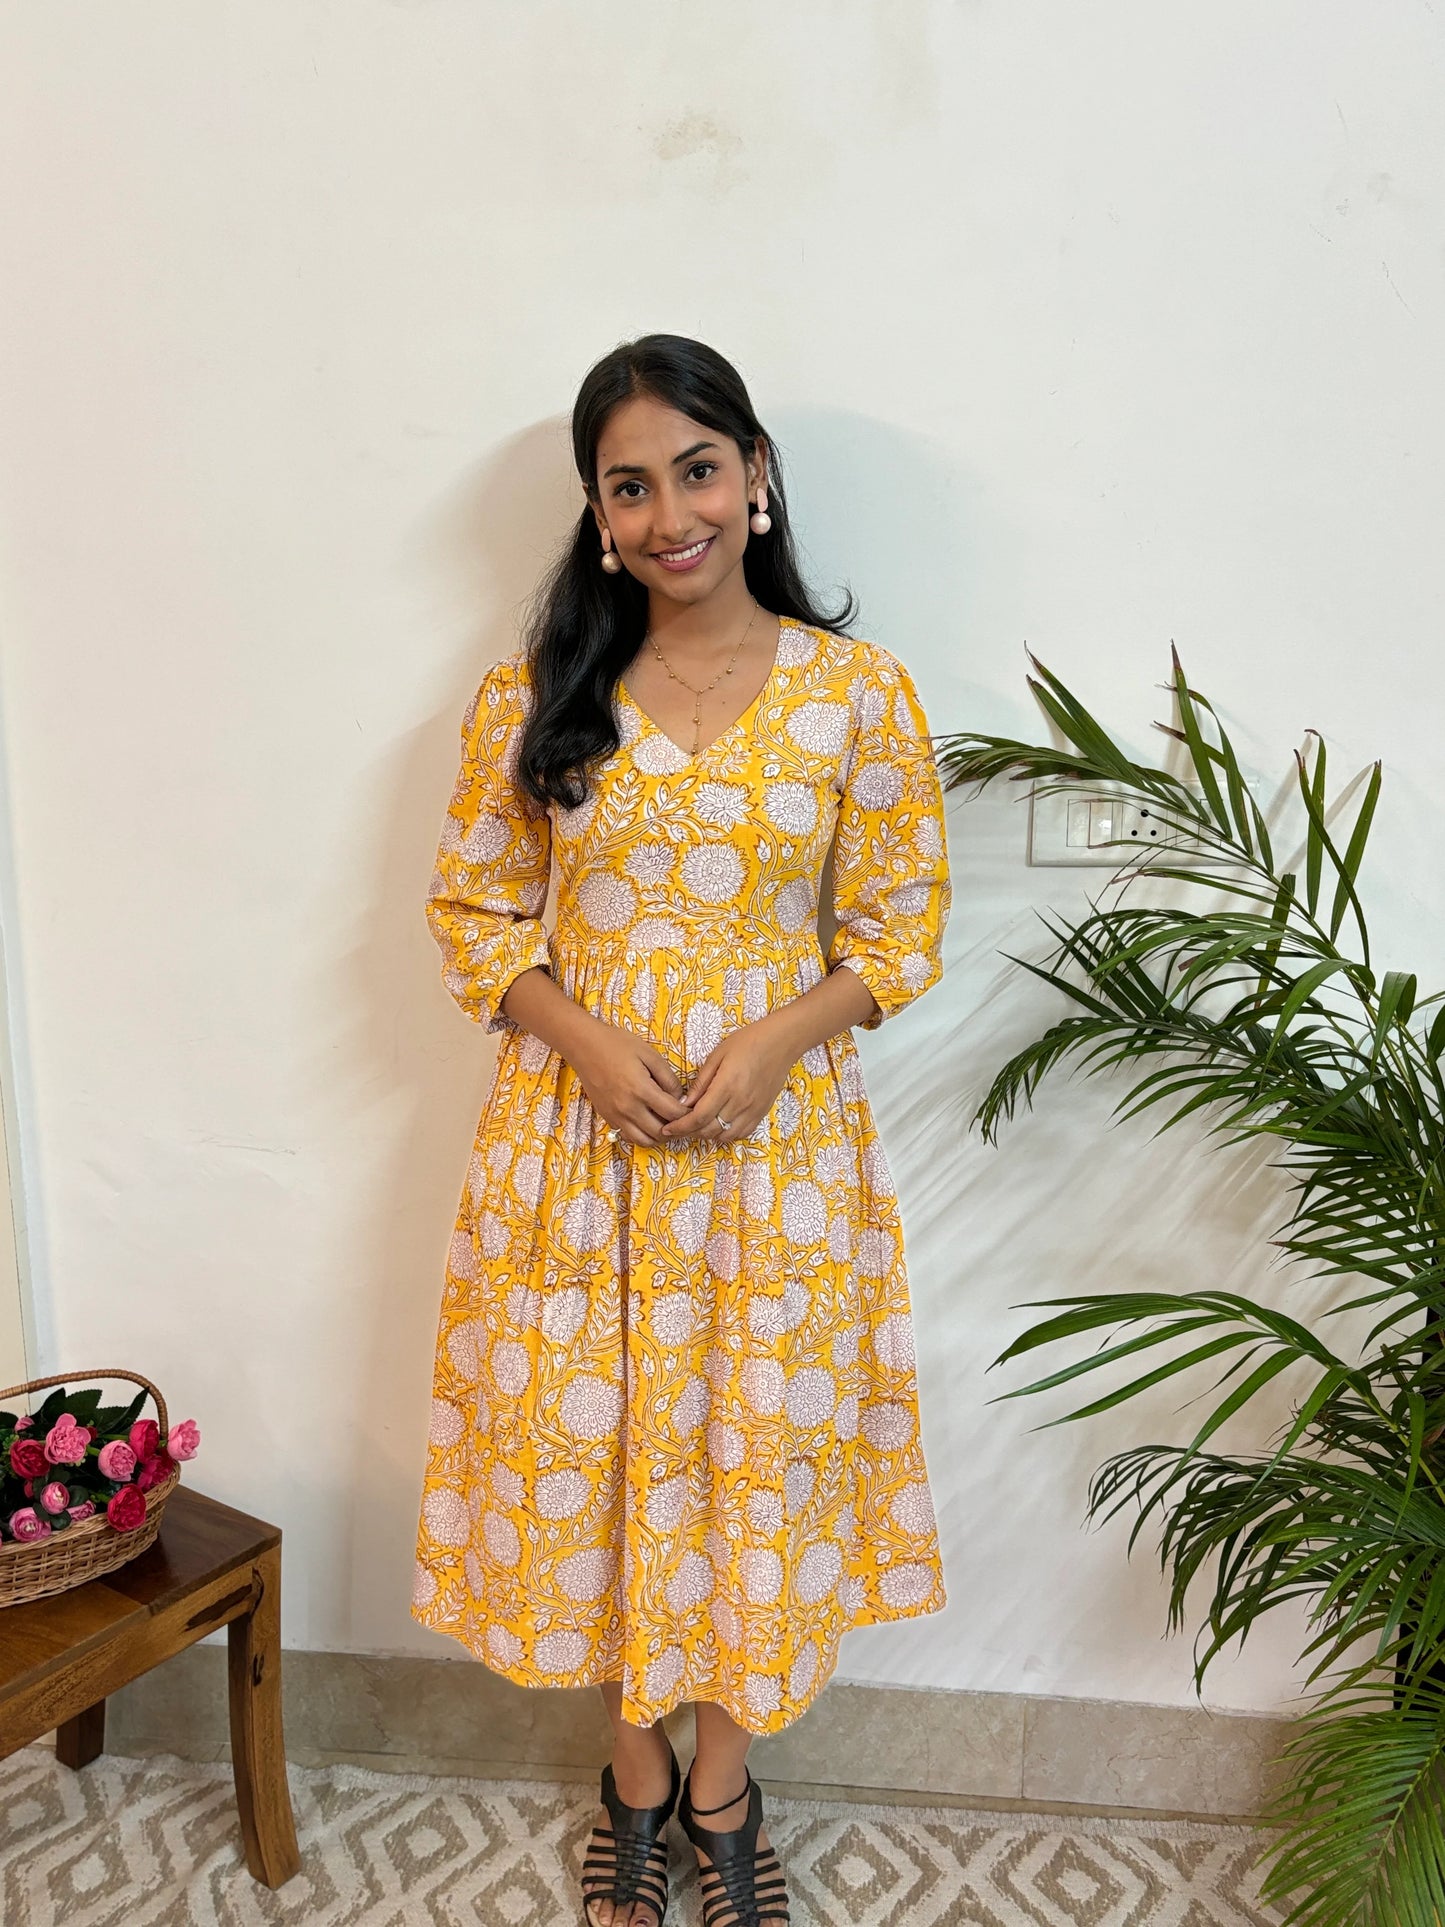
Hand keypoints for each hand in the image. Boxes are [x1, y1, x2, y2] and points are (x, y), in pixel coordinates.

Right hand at [567, 1019, 690, 1147]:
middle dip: (676, 1129)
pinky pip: (629, 1135)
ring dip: (659, 1136)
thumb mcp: (649, 1054)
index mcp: (641, 1090)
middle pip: (661, 1133)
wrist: (584, 1046)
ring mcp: (616, 1116)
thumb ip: (668, 1078)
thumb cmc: (618, 1044)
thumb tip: (680, 1098)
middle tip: (683, 1119)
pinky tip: (648, 1120)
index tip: (692, 1108)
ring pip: (644, 1141)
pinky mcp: (607, 1117)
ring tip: (667, 1124)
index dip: (687, 1113)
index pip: (673, 1114)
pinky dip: (642, 1134)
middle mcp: (628, 1108)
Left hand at [660, 1019, 798, 1143]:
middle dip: (689, 1132)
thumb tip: (685, 1103)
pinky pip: (741, 1133)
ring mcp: (753, 1110)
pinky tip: (718, 1124)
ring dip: (707, 1134)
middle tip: (677, 1127)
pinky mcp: (762, 1113)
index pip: (699, 1117)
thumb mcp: (717, 1055)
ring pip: (725, 1136)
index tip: (667, 1128)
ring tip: (696, 1126)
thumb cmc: (748, 1041)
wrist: (782, 1042)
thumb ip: (701, 1082)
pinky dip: (726, 1134)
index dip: (680, 1127)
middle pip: (709, 1130)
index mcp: (727, 1086)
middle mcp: (741, 1103)